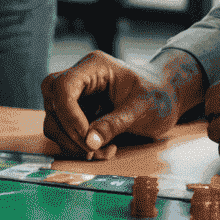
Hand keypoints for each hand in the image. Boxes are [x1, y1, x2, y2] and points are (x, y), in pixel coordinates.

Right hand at [40, 49, 198, 158]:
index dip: (69, 115)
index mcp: (94, 66)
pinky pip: (64, 129)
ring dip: (71, 141)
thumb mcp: (141, 109)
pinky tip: (101, 148)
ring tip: (100, 152)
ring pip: (53, 117)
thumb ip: (114, 124)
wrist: (166, 98)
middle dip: (67, 129)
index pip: (64, 86)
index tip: (87, 138)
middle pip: (52, 100)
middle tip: (91, 149)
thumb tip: (89, 143)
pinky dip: (77, 144)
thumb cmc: (158, 96)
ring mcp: (77, 94)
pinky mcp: (78, 111)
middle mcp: (80, 78)